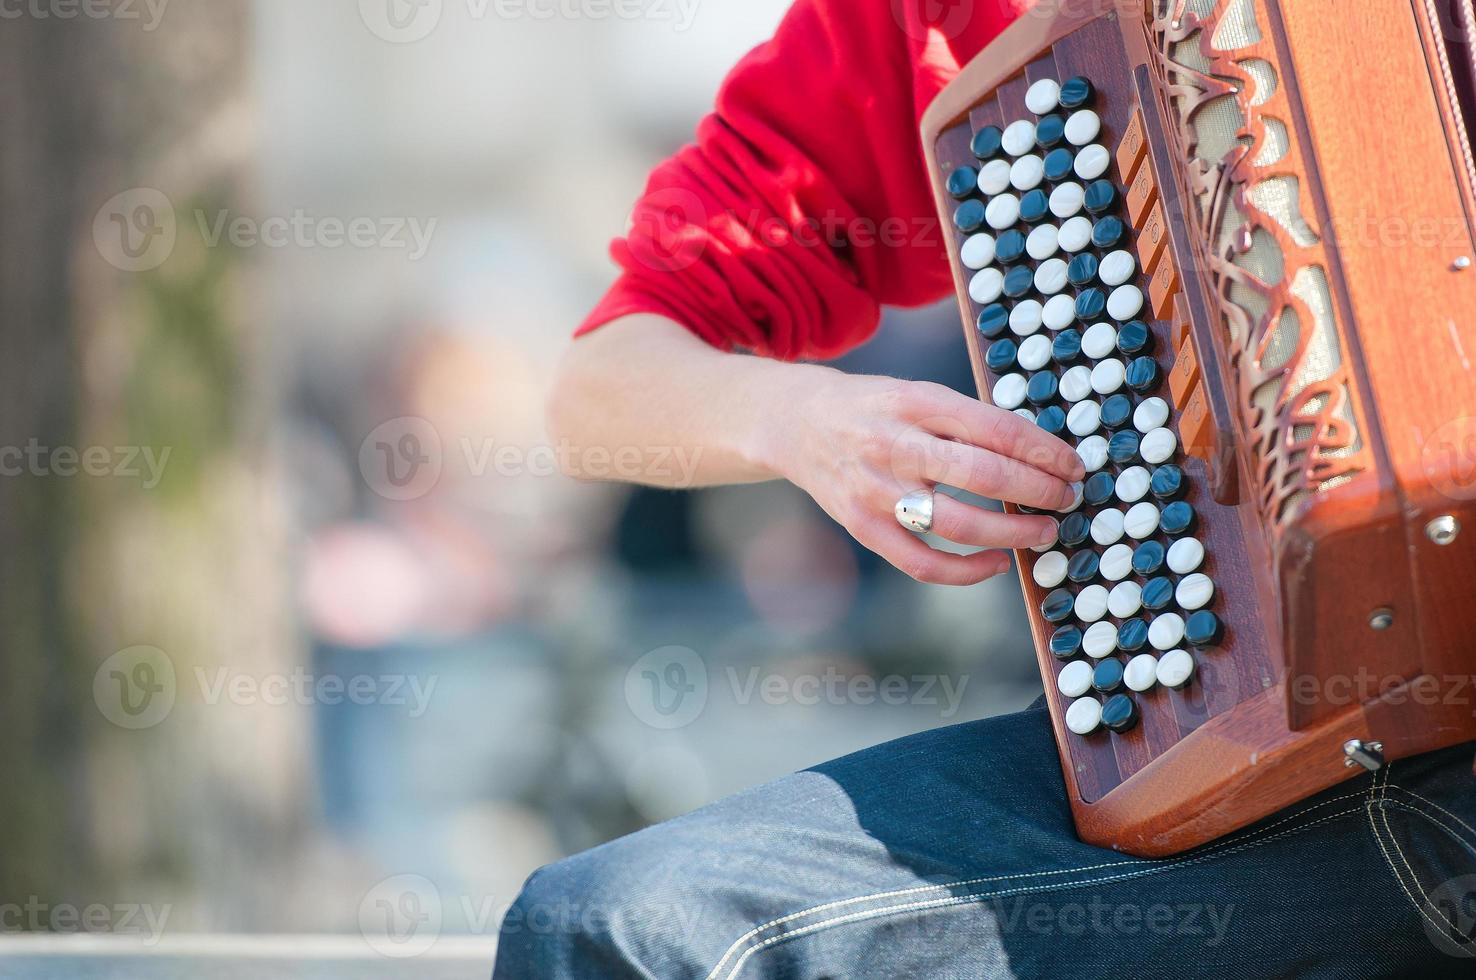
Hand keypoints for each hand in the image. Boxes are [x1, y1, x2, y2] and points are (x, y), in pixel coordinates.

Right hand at [767, 371, 1084, 585]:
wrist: (796, 423)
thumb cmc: (873, 408)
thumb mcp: (917, 393)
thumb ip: (967, 421)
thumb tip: (1039, 456)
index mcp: (915, 402)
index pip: (995, 429)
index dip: (1043, 451)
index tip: (1073, 465)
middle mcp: (894, 445)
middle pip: (983, 475)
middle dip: (1038, 490)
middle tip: (1067, 498)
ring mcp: (876, 490)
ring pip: (958, 524)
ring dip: (1013, 532)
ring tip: (1043, 530)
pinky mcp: (863, 526)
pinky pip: (923, 563)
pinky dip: (967, 571)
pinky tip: (996, 562)